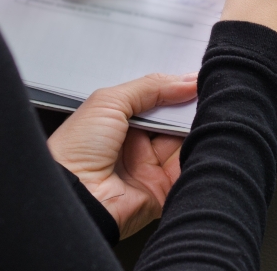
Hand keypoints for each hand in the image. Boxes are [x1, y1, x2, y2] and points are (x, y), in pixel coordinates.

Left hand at [48, 73, 197, 238]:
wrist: (75, 195)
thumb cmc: (75, 151)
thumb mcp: (109, 102)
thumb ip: (150, 87)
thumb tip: (186, 81)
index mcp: (118, 123)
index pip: (155, 101)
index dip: (175, 90)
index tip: (194, 80)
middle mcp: (135, 145)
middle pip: (173, 120)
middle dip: (187, 107)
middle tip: (198, 95)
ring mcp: (150, 168)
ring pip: (185, 141)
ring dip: (194, 127)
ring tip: (200, 113)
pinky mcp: (163, 189)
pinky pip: (188, 167)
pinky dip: (198, 151)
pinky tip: (201, 136)